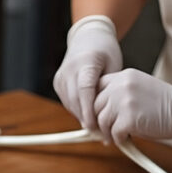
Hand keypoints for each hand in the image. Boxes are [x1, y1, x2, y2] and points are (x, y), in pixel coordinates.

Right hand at [53, 15, 121, 132]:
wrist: (87, 37)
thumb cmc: (105, 51)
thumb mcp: (113, 67)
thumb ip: (108, 90)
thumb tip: (106, 117)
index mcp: (85, 62)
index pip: (85, 90)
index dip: (89, 111)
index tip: (96, 126)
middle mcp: (69, 69)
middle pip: (75, 100)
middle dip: (86, 119)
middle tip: (100, 134)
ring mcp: (61, 76)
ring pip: (70, 104)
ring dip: (82, 117)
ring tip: (97, 129)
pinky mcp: (57, 82)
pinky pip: (67, 101)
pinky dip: (77, 110)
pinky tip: (88, 116)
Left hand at [94, 69, 171, 143]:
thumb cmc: (163, 105)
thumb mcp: (138, 89)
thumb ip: (119, 94)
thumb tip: (96, 112)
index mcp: (124, 75)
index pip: (97, 87)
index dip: (95, 103)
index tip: (99, 115)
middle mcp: (122, 85)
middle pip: (95, 106)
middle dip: (99, 121)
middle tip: (105, 131)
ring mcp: (124, 101)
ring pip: (101, 121)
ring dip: (107, 132)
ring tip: (116, 136)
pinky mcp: (128, 119)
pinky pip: (113, 133)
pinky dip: (118, 140)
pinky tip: (126, 139)